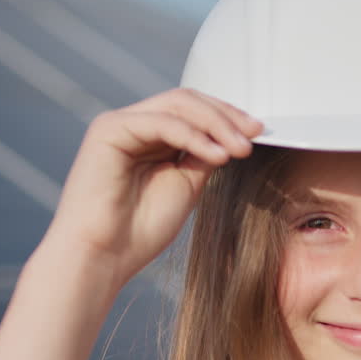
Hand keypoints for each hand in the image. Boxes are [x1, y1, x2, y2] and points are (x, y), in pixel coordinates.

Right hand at [42, 89, 262, 285]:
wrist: (101, 258)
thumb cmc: (138, 232)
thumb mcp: (186, 186)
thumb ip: (203, 156)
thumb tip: (234, 135)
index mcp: (149, 138)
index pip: (192, 111)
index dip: (227, 117)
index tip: (258, 133)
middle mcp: (132, 125)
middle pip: (187, 101)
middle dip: (226, 116)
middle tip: (256, 133)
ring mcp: (118, 124)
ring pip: (177, 105)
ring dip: (216, 124)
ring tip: (241, 148)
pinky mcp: (108, 130)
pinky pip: (162, 122)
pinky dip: (194, 136)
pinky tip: (218, 155)